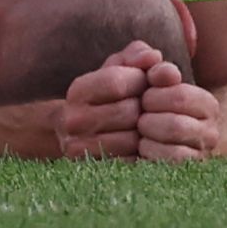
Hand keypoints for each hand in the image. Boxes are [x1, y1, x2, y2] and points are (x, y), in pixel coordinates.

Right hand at [54, 41, 159, 158]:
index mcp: (78, 90)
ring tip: (144, 126)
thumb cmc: (112, 95)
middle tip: (147, 108)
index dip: (140, 81)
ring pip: (131, 140)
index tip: (145, 84)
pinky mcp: (92, 172)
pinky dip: (141, 155)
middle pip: (127, 112)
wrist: (85, 132)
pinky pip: (130, 164)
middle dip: (145, 109)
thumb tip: (154, 57)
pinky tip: (142, 145)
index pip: (116, 81)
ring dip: (145, 133)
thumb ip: (137, 56)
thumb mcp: (120, 69)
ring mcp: (79, 148)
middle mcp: (72, 120)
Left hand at [127, 54, 222, 161]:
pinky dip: (151, 151)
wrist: (121, 137)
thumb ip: (138, 57)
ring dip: (149, 132)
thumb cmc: (132, 101)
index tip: (143, 92)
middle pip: (177, 119)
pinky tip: (143, 146)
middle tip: (139, 113)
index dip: (154, 93)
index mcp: (205, 103)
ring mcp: (201, 154)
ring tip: (140, 129)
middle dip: (149, 115)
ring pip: (175, 138)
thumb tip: (153, 56)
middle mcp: (211, 130)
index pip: (182, 94)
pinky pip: (171, 160)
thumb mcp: (131, 74)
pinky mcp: (189, 172)